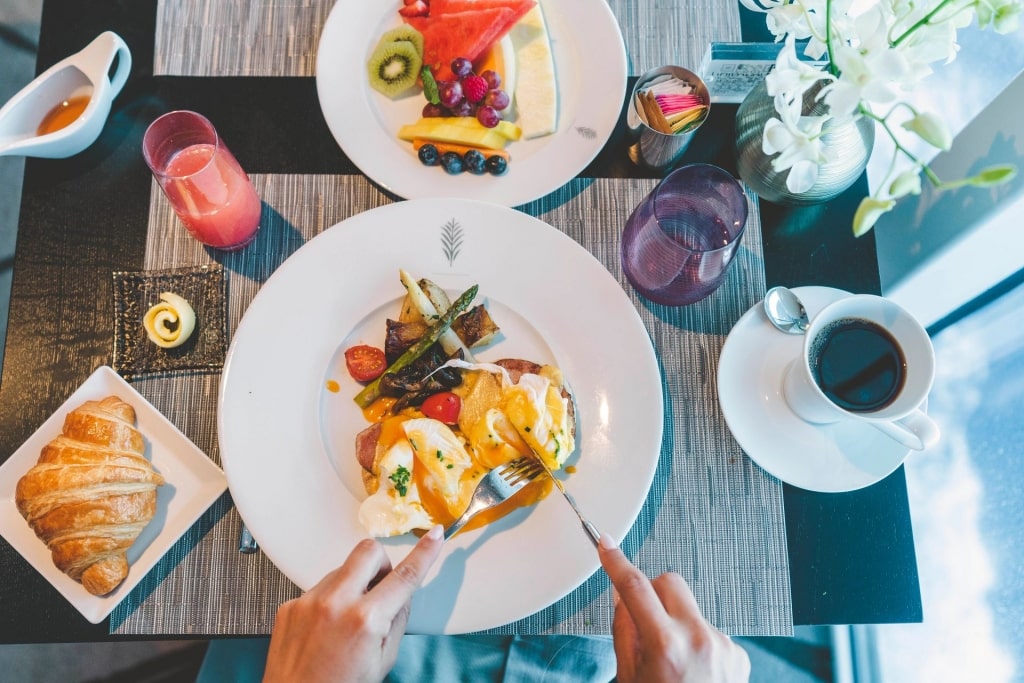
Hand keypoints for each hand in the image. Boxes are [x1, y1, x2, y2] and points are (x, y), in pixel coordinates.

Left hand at [263, 525, 443, 682]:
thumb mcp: (383, 662)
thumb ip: (397, 623)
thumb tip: (402, 595)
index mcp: (365, 620)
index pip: (405, 576)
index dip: (425, 553)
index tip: (434, 536)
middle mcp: (335, 604)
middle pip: (369, 551)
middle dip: (381, 564)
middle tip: (380, 587)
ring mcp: (308, 601)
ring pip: (342, 568)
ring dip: (352, 584)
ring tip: (346, 620)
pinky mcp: (290, 604)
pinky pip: (318, 587)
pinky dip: (329, 601)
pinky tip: (325, 627)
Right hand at [598, 534, 749, 682]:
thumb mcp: (629, 677)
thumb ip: (624, 631)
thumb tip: (623, 594)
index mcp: (666, 646)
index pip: (635, 587)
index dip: (616, 561)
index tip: (605, 544)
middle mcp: (698, 640)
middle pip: (669, 581)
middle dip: (652, 592)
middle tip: (644, 619)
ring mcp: (723, 646)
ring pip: (690, 608)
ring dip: (676, 622)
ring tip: (673, 663)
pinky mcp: (739, 654)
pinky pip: (709, 630)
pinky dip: (696, 643)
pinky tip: (694, 672)